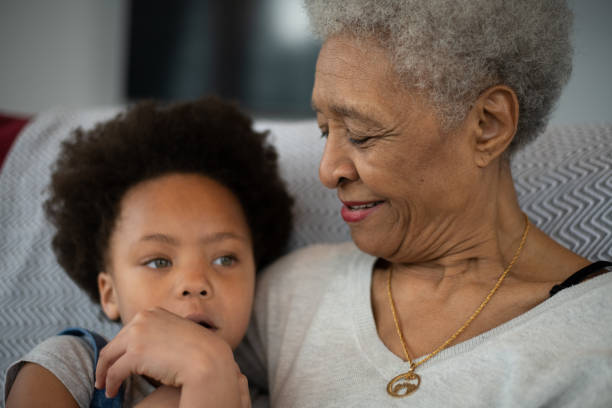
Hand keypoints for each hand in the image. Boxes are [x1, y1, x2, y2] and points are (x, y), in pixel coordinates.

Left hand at [95, 307, 249, 407]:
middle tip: (104, 376)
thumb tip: (150, 350)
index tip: (116, 361)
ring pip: (109, 357)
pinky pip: (115, 372)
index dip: (120, 348)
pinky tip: (112, 392)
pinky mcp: (135, 354)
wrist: (208, 358)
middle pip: (115, 343)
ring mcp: (137, 335)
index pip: (128, 331)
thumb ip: (162, 334)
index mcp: (153, 312)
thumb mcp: (178, 333)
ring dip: (104, 373)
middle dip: (107, 361)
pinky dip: (110, 383)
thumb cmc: (199, 350)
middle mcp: (142, 319)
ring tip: (104, 386)